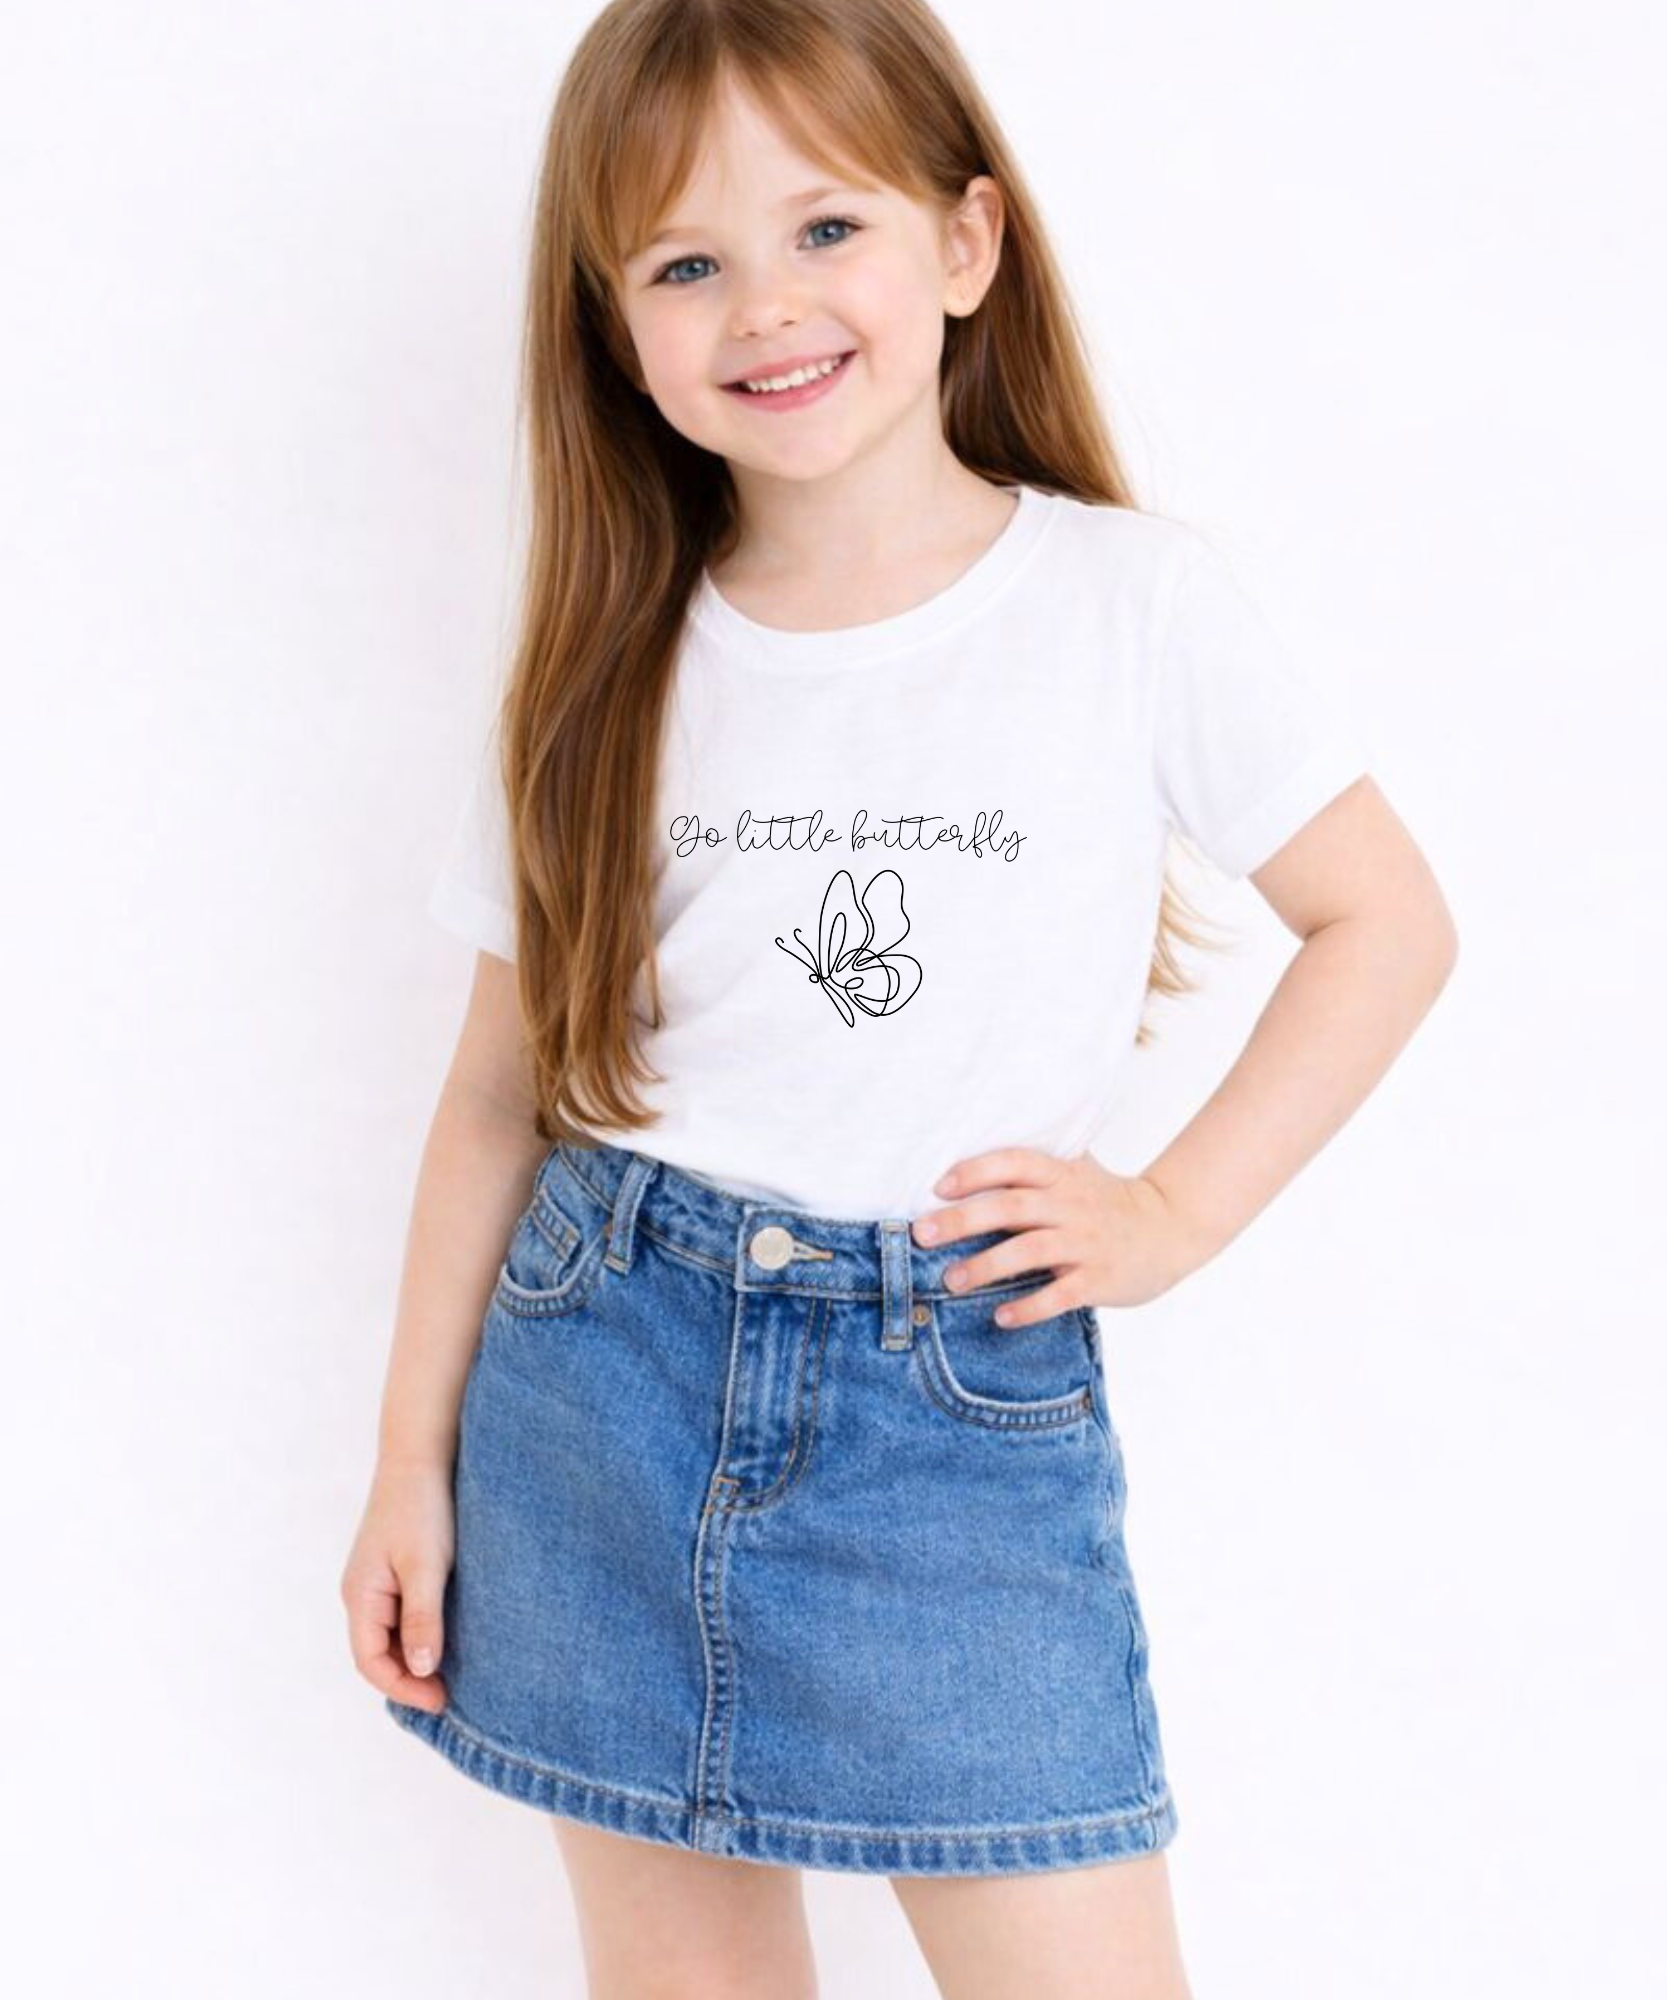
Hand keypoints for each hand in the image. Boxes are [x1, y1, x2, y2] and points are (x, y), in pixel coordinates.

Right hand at [340, 1456, 455, 1712]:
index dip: (403, 1689)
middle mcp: (363, 1593)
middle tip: (450, 1695)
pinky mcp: (397, 1567)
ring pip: (393, 1635)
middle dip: (410, 1679)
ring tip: (453, 1673)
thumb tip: (421, 1669)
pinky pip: (404, 1614)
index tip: (440, 1701)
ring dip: (417, 1657)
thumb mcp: (425, 1566)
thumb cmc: (422, 1507)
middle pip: (380, 1653)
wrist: (423, 1454)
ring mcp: (378, 1580)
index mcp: (361, 1596)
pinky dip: (423, 1632)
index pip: (371, 1663)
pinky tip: (451, 1636)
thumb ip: (423, 1618)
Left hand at [910, 1146, 1207, 1327]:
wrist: (1171, 1228)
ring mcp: (1086, 1243)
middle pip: (1011, 1207)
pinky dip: (1029, 1307)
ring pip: (1030, 1251)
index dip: (976, 1172)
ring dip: (986, 1266)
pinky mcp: (1100, 1279)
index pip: (1014, 1163)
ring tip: (951, 1280)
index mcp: (1062, 1176)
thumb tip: (967, 1164)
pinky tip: (1000, 1317)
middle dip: (962, 1220)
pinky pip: (1060, 1295)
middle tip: (923, 1234)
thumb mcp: (1076, 1173)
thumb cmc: (1108, 1201)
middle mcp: (1071, 1205)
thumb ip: (1032, 1168)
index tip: (939, 1187)